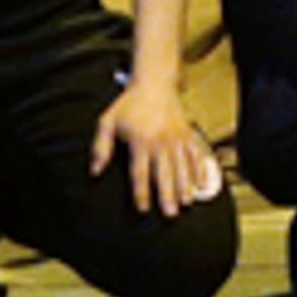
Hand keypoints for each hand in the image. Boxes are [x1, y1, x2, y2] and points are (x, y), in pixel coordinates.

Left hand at [93, 77, 221, 215]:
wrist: (154, 82)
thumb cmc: (129, 103)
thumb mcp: (107, 122)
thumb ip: (101, 147)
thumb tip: (95, 170)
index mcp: (140, 142)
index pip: (140, 173)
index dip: (141, 193)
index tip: (143, 208)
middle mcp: (160, 142)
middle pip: (164, 174)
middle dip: (167, 195)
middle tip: (170, 214)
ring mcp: (176, 138)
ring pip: (182, 167)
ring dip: (185, 186)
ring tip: (186, 203)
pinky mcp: (187, 133)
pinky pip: (196, 153)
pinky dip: (200, 169)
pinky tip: (202, 183)